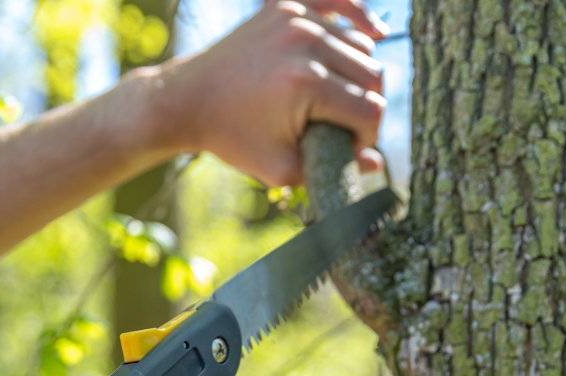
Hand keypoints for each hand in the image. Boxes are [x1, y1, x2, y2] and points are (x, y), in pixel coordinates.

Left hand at [155, 0, 389, 185]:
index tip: (346, 147)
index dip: (366, 137)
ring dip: (357, 75)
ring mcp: (296, 18)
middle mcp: (305, 43)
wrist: (188, 99)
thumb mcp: (280, 167)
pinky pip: (339, 4)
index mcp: (306, 84)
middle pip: (373, 75)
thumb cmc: (233, 137)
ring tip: (334, 97)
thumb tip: (377, 164)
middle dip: (365, 107)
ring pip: (361, 46)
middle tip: (341, 125)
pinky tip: (375, 31)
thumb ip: (332, 168)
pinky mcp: (287, 6)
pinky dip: (358, 17)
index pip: (371, 110)